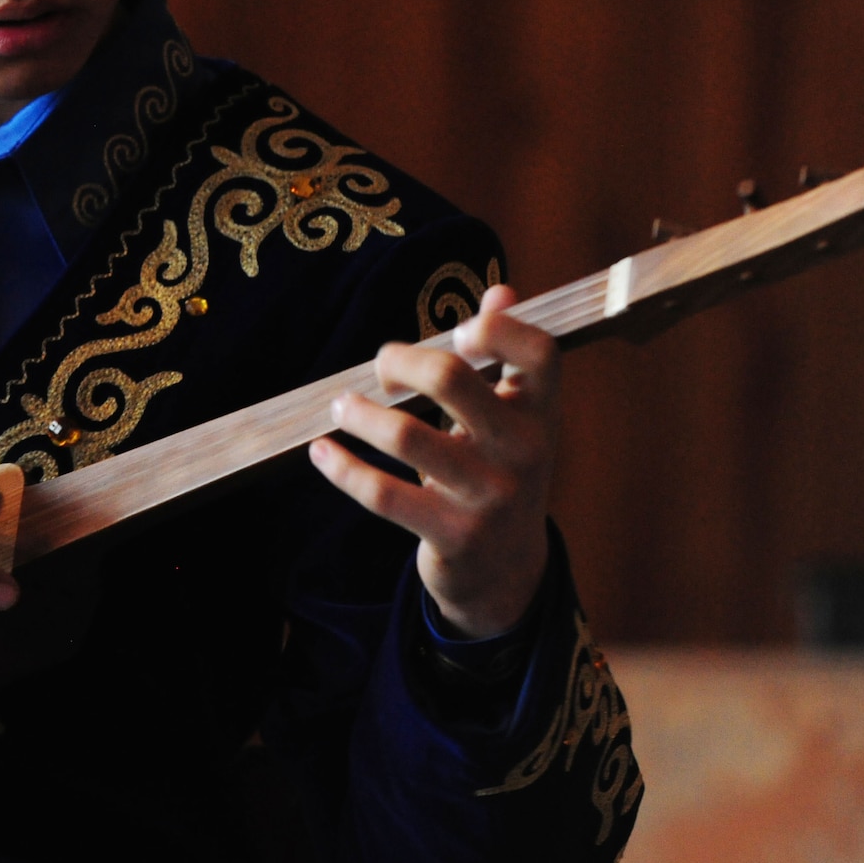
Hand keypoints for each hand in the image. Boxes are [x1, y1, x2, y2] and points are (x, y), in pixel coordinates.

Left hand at [308, 286, 556, 638]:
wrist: (507, 572)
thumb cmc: (499, 471)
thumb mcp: (514, 418)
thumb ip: (505, 356)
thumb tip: (500, 290)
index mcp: (541, 412)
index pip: (539, 351)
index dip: (497, 328)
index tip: (457, 333)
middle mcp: (525, 451)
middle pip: (450, 377)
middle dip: (397, 360)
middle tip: (380, 369)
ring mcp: (490, 497)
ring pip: (406, 436)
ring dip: (359, 413)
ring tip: (341, 405)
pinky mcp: (454, 536)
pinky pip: (383, 495)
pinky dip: (342, 467)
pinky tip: (322, 452)